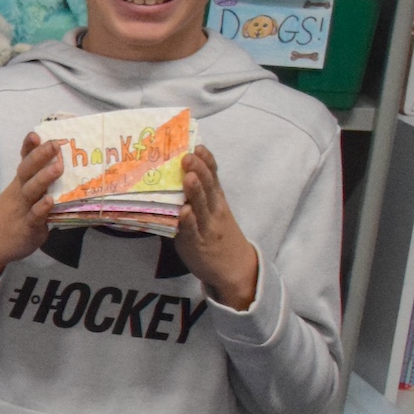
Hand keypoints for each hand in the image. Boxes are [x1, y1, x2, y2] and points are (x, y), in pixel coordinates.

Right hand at [0, 134, 64, 304]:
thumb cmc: (9, 217)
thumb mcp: (18, 196)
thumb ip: (36, 183)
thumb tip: (64, 167)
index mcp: (19, 183)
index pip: (24, 161)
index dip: (29, 147)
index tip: (36, 133)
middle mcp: (20, 192)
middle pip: (28, 170)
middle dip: (41, 156)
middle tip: (56, 143)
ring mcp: (22, 209)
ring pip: (32, 190)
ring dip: (44, 178)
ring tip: (58, 167)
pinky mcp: (28, 227)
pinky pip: (35, 216)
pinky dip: (42, 208)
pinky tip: (50, 201)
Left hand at [176, 146, 258, 311]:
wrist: (235, 267)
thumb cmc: (217, 235)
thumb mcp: (213, 211)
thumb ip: (200, 195)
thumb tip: (178, 174)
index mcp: (217, 200)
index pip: (214, 177)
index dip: (207, 162)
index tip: (199, 146)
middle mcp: (214, 210)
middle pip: (208, 187)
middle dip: (199, 170)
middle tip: (188, 155)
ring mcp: (206, 226)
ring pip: (201, 206)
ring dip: (195, 191)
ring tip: (187, 177)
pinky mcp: (197, 243)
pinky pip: (192, 231)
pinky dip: (188, 221)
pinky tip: (184, 212)